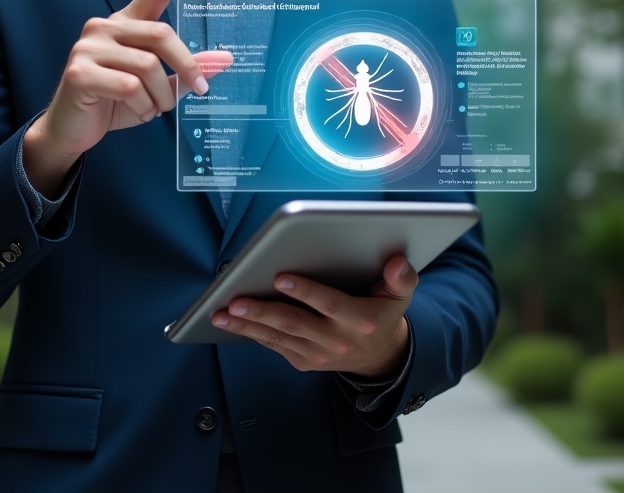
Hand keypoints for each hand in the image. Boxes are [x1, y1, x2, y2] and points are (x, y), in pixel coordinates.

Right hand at [23, 0, 232, 195]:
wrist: (72, 129)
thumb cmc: (115, 103)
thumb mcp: (156, 86)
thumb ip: (185, 71)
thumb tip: (225, 60)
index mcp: (124, 24)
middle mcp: (104, 27)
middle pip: (161, 34)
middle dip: (186, 65)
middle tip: (200, 88)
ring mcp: (88, 48)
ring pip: (147, 65)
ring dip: (161, 95)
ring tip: (155, 108)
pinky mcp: (80, 72)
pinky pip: (129, 87)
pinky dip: (143, 106)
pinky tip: (138, 112)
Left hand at [211, 255, 416, 377]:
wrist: (380, 358)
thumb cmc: (384, 313)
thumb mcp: (400, 296)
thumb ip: (402, 278)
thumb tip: (397, 262)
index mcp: (360, 320)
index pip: (329, 304)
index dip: (305, 291)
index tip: (280, 276)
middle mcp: (336, 341)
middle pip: (294, 324)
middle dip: (262, 312)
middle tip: (235, 301)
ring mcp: (317, 355)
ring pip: (277, 338)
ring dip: (247, 326)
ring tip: (221, 314)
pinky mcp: (303, 361)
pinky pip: (274, 346)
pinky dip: (250, 335)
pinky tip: (229, 323)